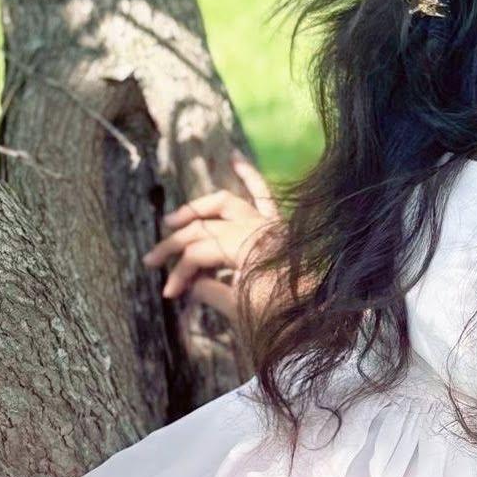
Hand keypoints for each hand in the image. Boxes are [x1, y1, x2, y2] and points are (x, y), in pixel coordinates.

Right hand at [142, 151, 285, 324]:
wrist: (325, 317)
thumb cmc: (284, 318)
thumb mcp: (240, 311)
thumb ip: (210, 291)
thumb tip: (188, 282)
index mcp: (246, 248)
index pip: (199, 252)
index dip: (179, 271)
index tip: (169, 294)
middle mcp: (256, 228)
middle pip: (205, 229)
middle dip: (176, 244)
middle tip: (151, 260)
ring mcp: (269, 224)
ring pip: (227, 203)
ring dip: (198, 208)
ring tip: (172, 220)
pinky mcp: (280, 225)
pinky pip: (265, 195)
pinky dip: (251, 176)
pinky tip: (236, 158)